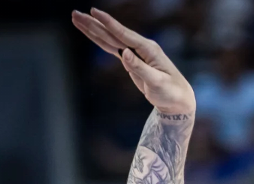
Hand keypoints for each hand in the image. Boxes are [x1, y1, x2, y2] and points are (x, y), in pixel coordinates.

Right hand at [72, 8, 194, 115]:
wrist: (178, 100)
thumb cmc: (170, 92)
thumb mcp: (156, 82)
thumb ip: (140, 68)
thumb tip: (124, 53)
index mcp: (148, 49)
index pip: (124, 34)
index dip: (109, 23)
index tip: (94, 12)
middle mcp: (141, 47)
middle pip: (112, 33)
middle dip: (93, 23)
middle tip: (75, 13)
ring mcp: (135, 52)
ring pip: (109, 38)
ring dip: (93, 28)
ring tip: (76, 18)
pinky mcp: (131, 60)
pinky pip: (111, 47)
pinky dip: (99, 40)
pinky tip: (90, 32)